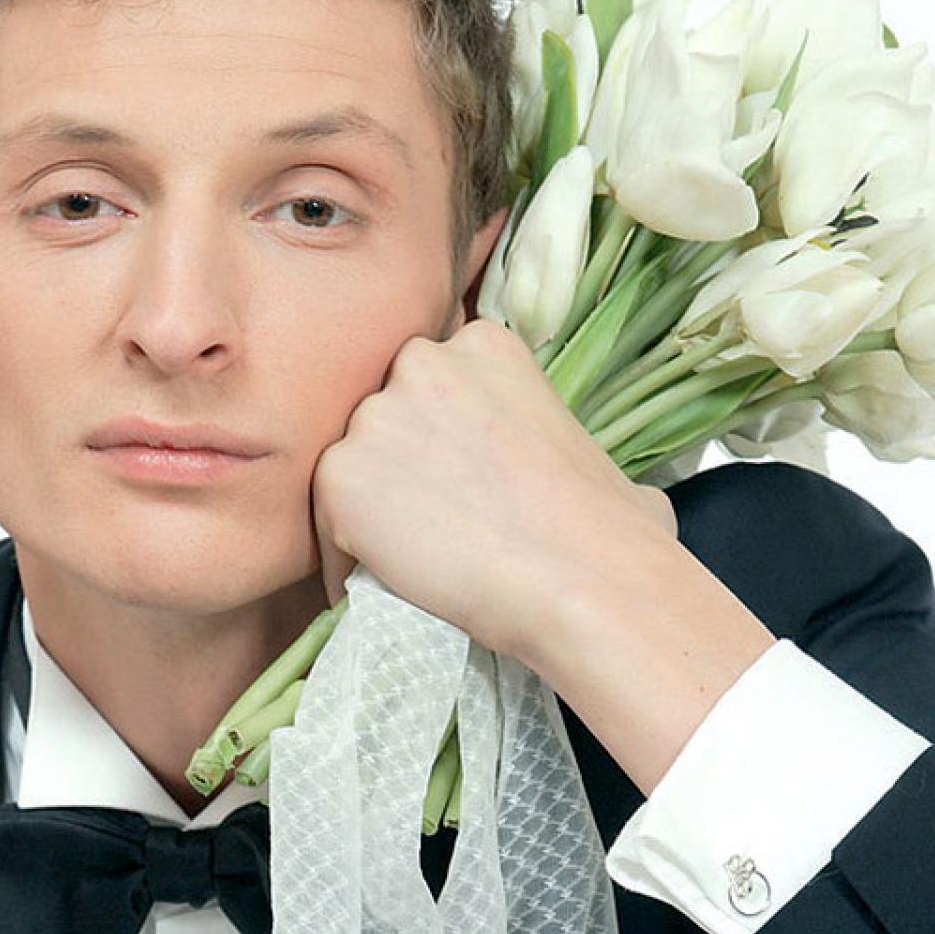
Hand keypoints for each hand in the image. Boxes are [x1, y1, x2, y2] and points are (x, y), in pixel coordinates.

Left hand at [311, 317, 678, 660]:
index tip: (455, 479)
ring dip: (368, 510)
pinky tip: (383, 589)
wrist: (582, 578)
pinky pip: (325, 523)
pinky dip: (344, 560)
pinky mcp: (340, 476)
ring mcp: (374, 418)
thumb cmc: (609, 528)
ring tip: (407, 563)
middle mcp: (421, 362)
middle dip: (397, 461)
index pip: (430, 381)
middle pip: (383, 414)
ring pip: (350, 466)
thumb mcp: (592, 450)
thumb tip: (606, 493)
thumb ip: (557, 442)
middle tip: (428, 522)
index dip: (437, 434)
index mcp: (484, 344)